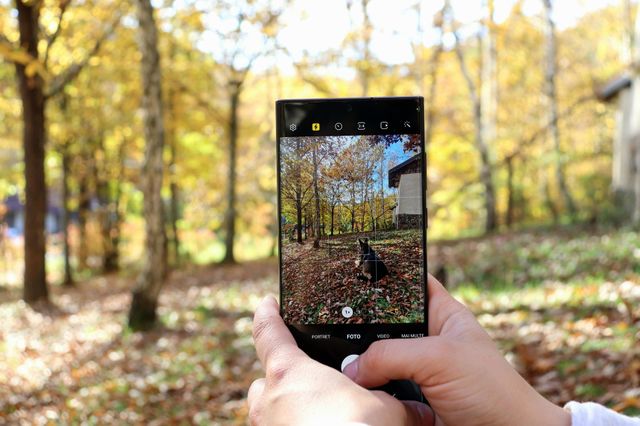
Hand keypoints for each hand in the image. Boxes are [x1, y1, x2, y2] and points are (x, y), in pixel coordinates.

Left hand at [248, 296, 431, 425]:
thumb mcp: (386, 408)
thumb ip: (395, 400)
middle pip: (265, 377)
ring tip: (316, 412)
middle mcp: (270, 401)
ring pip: (268, 409)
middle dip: (281, 377)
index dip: (267, 313)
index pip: (268, 332)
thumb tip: (419, 409)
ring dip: (286, 407)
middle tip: (305, 379)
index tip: (266, 303)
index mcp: (290, 373)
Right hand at [343, 275, 570, 425]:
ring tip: (345, 362)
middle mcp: (426, 340)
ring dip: (364, 364)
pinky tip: (360, 388)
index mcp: (441, 314)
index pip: (408, 283)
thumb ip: (390, 354)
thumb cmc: (491, 390)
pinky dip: (370, 391)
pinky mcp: (409, 399)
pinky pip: (380, 390)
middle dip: (363, 330)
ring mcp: (416, 371)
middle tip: (338, 331)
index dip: (384, 277)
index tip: (353, 279)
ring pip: (377, 360)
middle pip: (384, 325)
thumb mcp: (439, 359)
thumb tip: (352, 367)